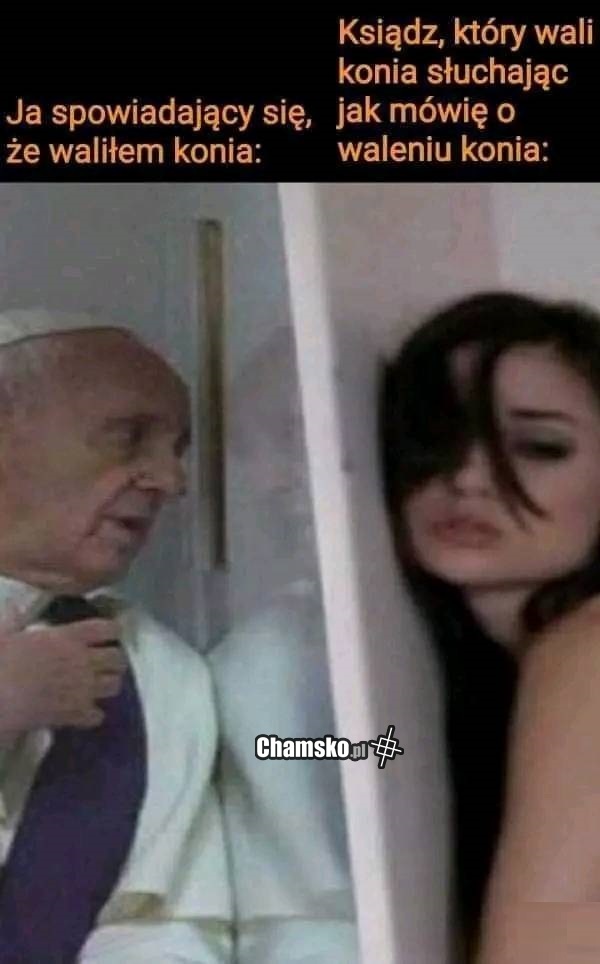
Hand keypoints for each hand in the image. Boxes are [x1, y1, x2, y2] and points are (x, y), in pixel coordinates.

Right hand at [0, 616, 126, 734]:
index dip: (112, 631)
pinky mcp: (77, 713)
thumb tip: (13, 606)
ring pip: (114, 685)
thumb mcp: (4, 634)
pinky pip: (98, 715)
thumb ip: (14, 619)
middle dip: (115, 660)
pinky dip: (93, 715)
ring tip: (99, 686)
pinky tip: (84, 714)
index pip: (106, 629)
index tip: (111, 634)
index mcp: (69, 637)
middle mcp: (83, 660)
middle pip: (117, 658)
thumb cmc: (1, 661)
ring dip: (108, 685)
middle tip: (105, 663)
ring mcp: (83, 688)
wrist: (0, 696)